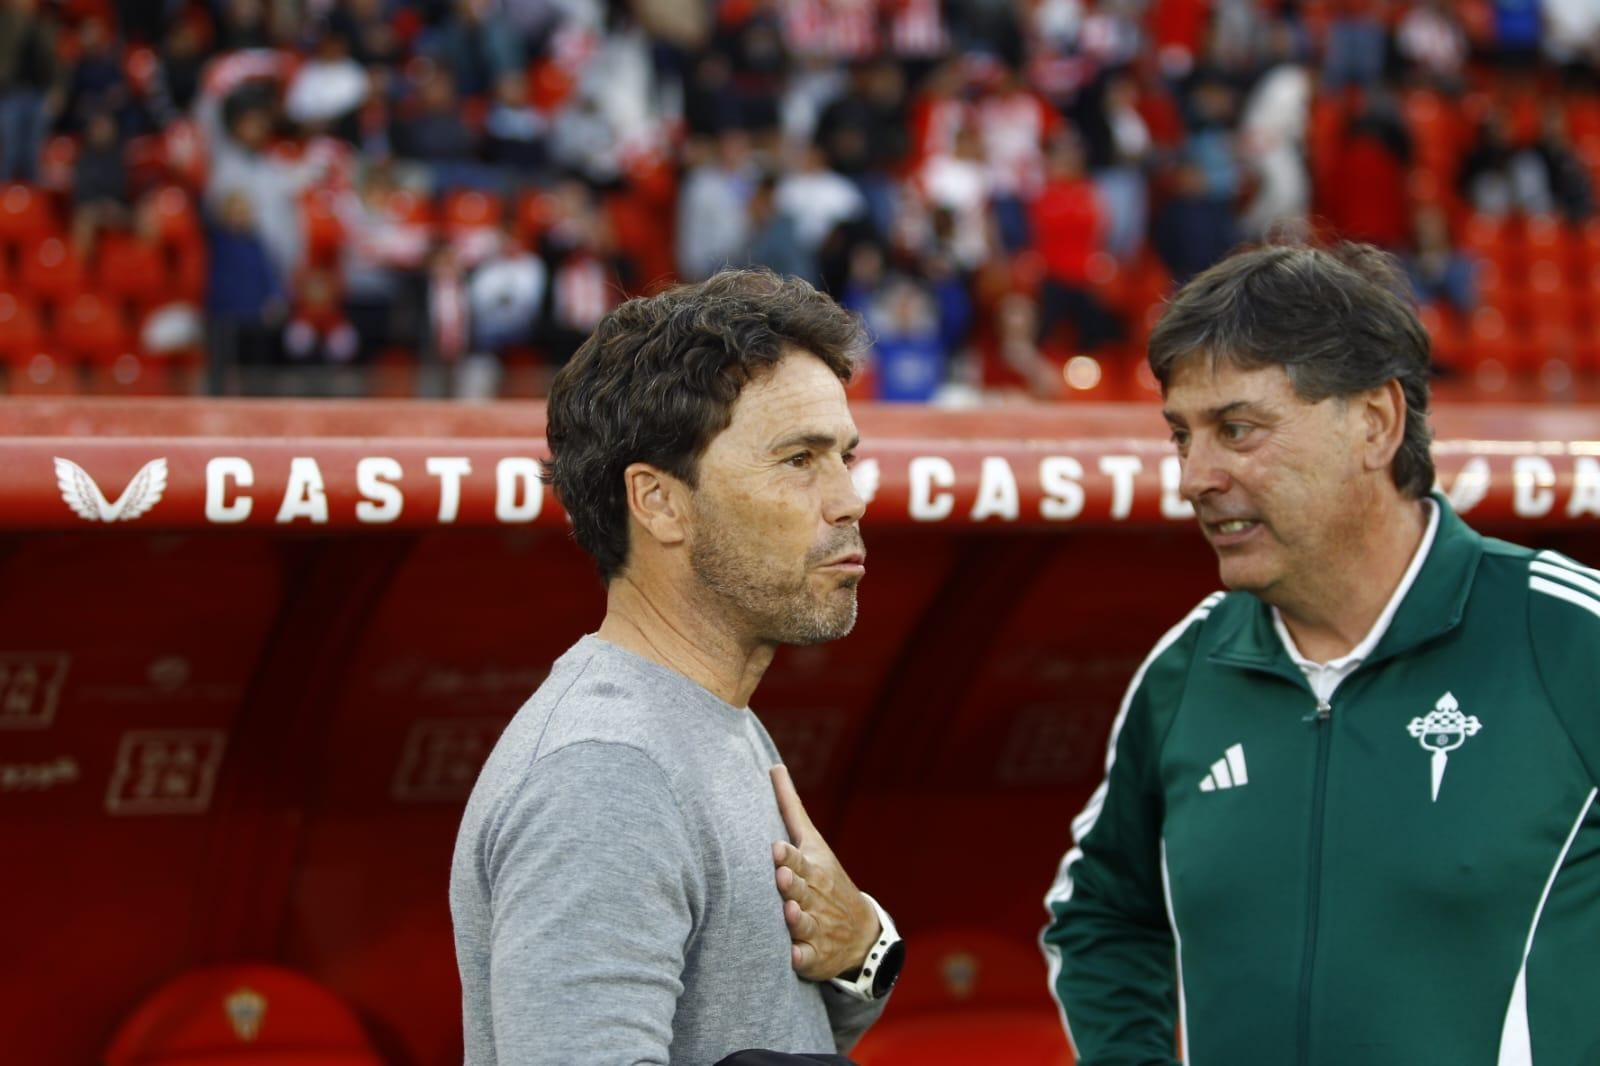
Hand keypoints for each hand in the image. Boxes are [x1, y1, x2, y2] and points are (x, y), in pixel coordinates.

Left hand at [770, 764, 878, 980]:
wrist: (860, 932)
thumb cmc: (824, 877)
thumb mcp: (813, 842)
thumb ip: (789, 807)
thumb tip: (774, 766)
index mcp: (812, 869)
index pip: (797, 859)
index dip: (787, 856)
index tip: (776, 849)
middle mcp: (814, 898)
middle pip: (800, 890)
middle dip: (792, 884)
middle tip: (783, 877)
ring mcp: (816, 926)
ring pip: (803, 923)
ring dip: (797, 918)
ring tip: (789, 911)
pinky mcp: (813, 955)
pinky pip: (808, 957)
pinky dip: (802, 957)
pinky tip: (795, 956)